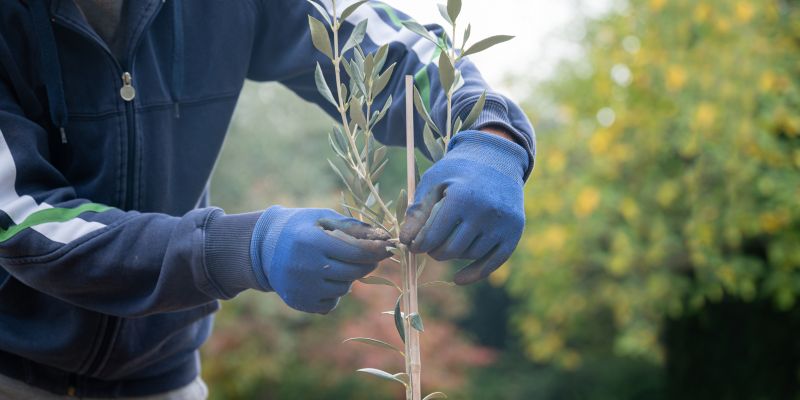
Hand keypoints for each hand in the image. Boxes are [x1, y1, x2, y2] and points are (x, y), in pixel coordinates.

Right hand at [251, 206, 391, 313]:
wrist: (263, 248)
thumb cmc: (299, 227)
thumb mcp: (322, 218)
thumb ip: (352, 226)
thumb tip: (383, 236)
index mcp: (312, 241)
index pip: (356, 251)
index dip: (376, 250)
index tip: (388, 247)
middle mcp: (306, 267)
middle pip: (354, 271)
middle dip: (367, 263)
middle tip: (369, 256)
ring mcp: (302, 288)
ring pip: (343, 289)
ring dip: (347, 277)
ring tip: (335, 264)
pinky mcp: (299, 303)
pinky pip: (330, 303)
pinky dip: (333, 293)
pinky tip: (323, 279)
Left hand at [400, 130, 527, 284]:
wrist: (497, 158)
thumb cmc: (459, 170)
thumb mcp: (434, 180)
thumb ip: (418, 210)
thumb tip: (404, 240)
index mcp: (463, 197)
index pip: (433, 236)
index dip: (418, 245)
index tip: (411, 245)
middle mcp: (486, 212)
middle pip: (451, 250)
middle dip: (434, 252)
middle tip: (428, 246)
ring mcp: (503, 223)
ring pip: (470, 255)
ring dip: (454, 255)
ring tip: (446, 244)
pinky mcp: (514, 232)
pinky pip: (493, 262)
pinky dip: (474, 274)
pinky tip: (458, 279)